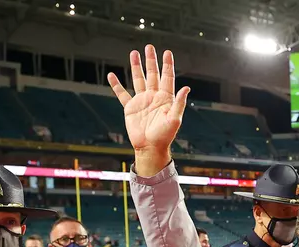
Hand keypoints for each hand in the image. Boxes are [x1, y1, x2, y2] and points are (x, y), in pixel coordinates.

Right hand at [108, 45, 189, 176]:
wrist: (150, 148)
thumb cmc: (165, 136)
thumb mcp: (175, 119)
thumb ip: (179, 103)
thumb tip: (186, 88)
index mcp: (166, 98)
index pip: (167, 77)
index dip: (167, 65)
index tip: (167, 52)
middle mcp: (154, 97)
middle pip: (152, 74)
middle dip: (151, 60)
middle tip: (149, 47)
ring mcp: (142, 101)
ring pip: (139, 79)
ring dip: (136, 67)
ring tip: (134, 53)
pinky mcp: (131, 108)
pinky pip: (122, 94)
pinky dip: (116, 85)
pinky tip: (112, 76)